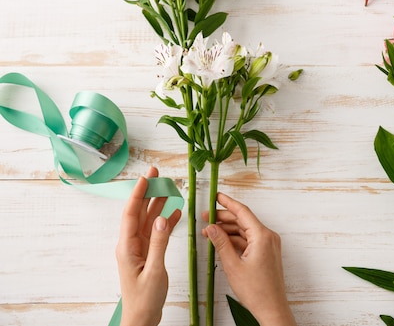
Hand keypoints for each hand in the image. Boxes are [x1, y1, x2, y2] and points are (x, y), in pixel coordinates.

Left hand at [116, 167, 181, 325]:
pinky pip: (157, 233)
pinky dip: (166, 222)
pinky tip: (175, 213)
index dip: (138, 194)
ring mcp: (139, 248)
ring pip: (148, 220)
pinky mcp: (148, 254)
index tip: (145, 177)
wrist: (142, 318)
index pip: (131, 214)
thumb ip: (158, 243)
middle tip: (156, 173)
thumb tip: (161, 218)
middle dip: (147, 192)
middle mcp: (131, 244)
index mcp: (127, 247)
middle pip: (139, 212)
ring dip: (157, 204)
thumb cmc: (144, 299)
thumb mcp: (154, 271)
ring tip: (168, 187)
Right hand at [202, 193, 295, 325]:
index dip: (227, 203)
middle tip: (206, 216)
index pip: (243, 212)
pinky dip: (235, 240)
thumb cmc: (257, 291)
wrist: (271, 308)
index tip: (217, 196)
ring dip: (228, 230)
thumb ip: (221, 243)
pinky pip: (249, 240)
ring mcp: (268, 245)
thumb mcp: (233, 265)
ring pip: (245, 230)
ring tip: (209, 231)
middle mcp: (268, 237)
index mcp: (262, 236)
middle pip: (243, 220)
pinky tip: (221, 242)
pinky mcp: (266, 253)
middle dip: (224, 217)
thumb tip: (211, 228)